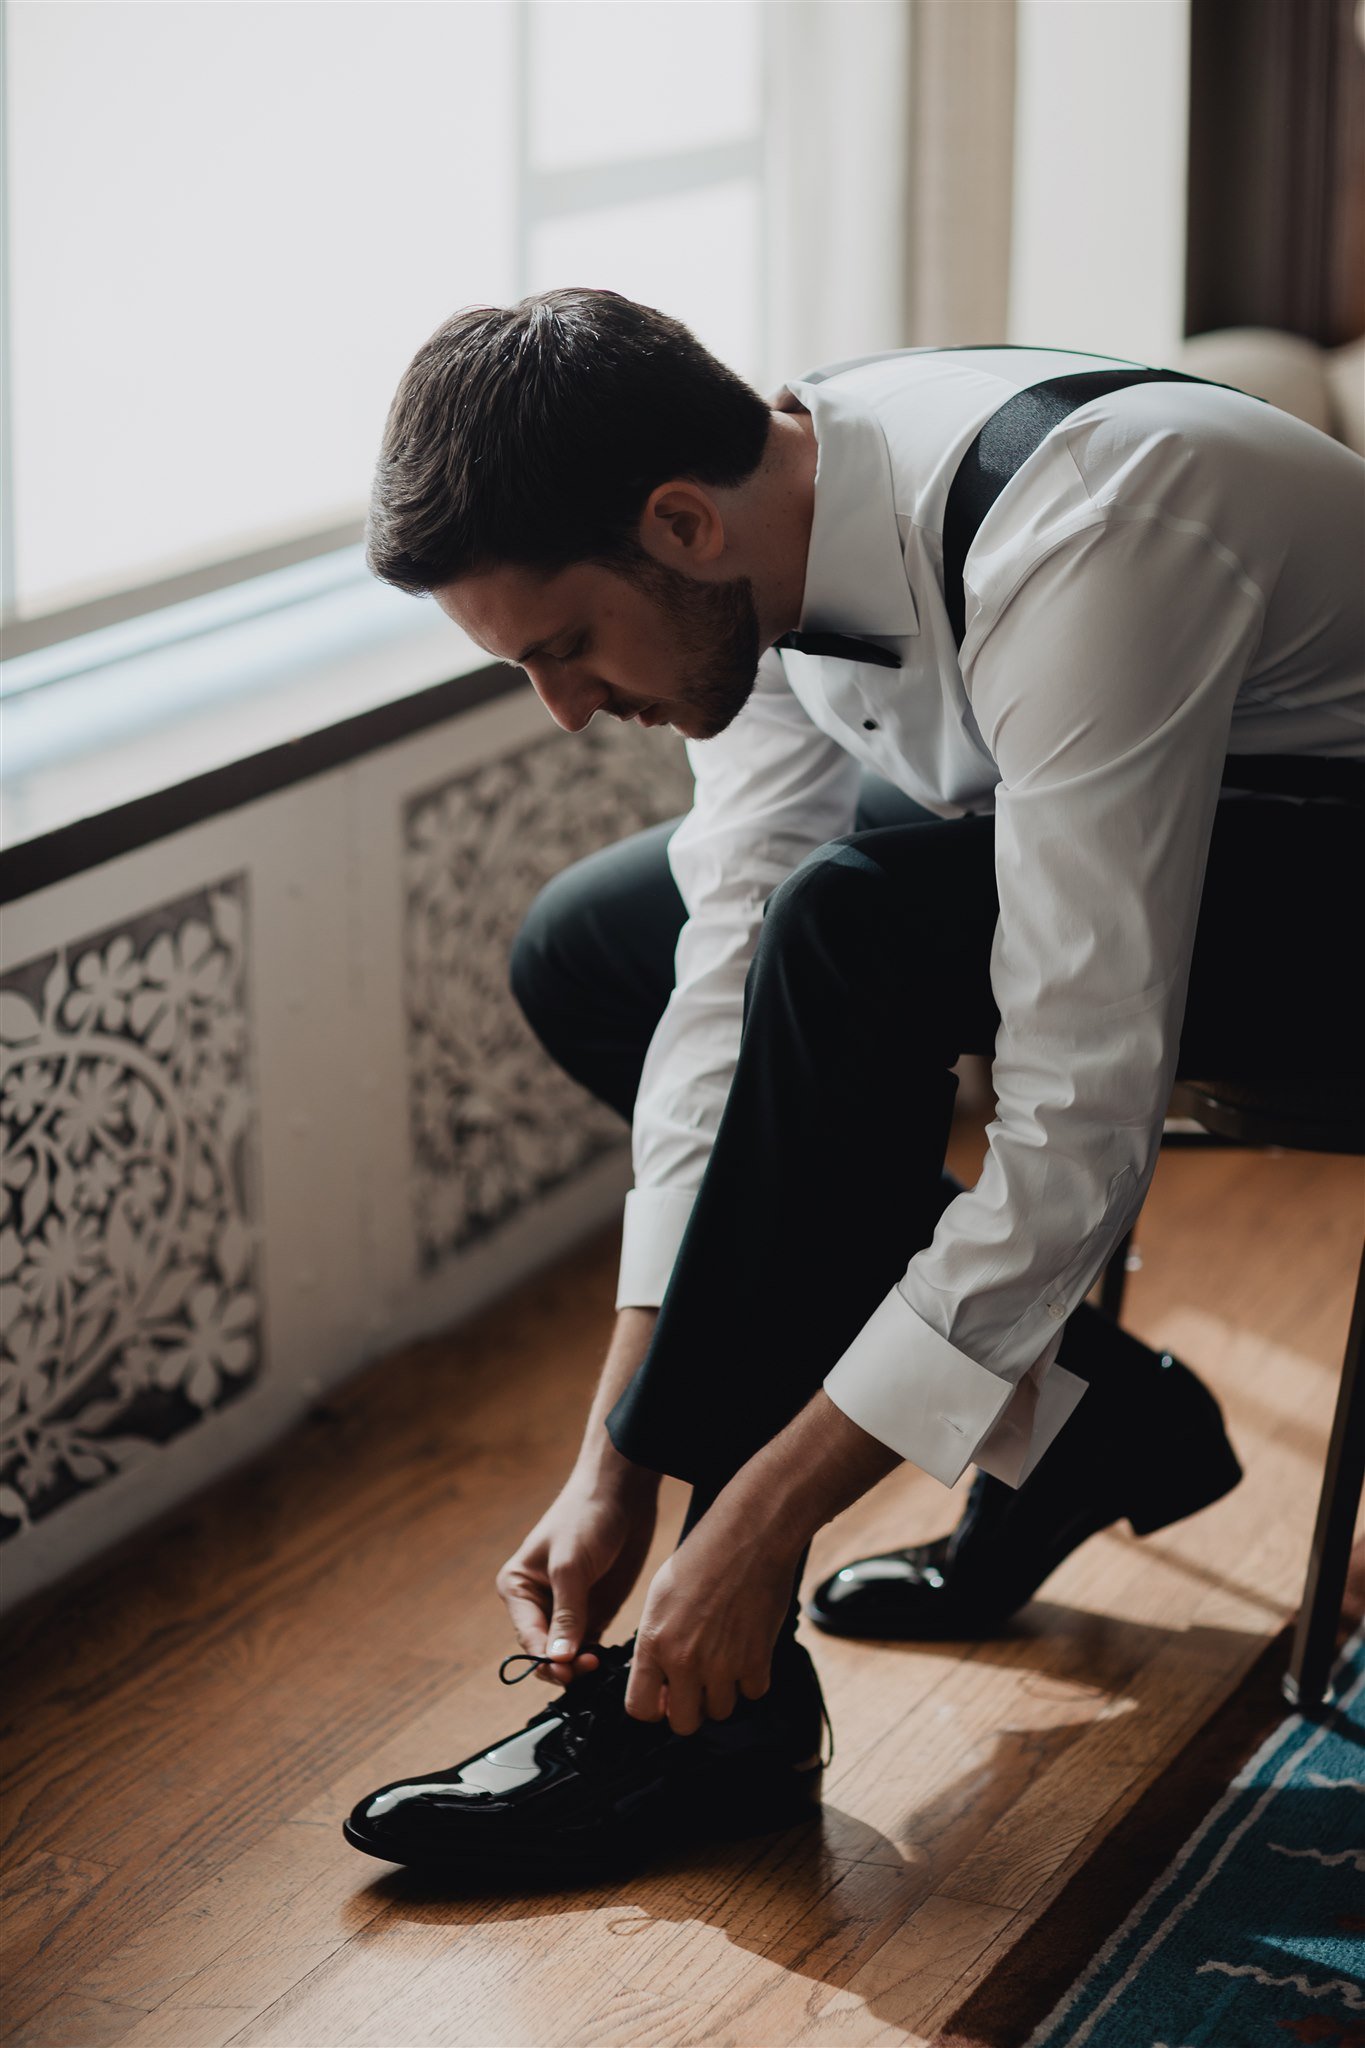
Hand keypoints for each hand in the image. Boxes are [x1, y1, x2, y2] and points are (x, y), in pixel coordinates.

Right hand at [496, 1468, 657, 1687]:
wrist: (622, 1491)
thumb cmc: (586, 1517)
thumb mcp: (571, 1565)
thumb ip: (567, 1613)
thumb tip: (558, 1659)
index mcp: (518, 1587)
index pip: (528, 1635)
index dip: (544, 1658)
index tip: (566, 1671)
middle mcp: (539, 1602)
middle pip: (545, 1650)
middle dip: (562, 1665)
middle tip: (585, 1669)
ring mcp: (568, 1608)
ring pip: (567, 1653)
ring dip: (580, 1664)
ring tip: (598, 1664)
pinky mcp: (594, 1610)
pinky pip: (590, 1644)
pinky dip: (596, 1656)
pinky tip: (607, 1660)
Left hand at [623, 1498, 804, 1734]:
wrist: (749, 1536)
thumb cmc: (702, 1556)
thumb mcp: (660, 1597)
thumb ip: (655, 1643)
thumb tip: (659, 1677)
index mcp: (655, 1643)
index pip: (640, 1709)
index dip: (651, 1708)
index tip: (662, 1698)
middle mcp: (686, 1661)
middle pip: (684, 1724)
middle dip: (688, 1709)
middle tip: (694, 1686)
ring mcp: (724, 1664)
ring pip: (721, 1712)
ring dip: (721, 1694)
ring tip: (722, 1663)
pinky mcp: (758, 1659)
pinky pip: (753, 1693)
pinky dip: (751, 1679)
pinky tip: (746, 1653)